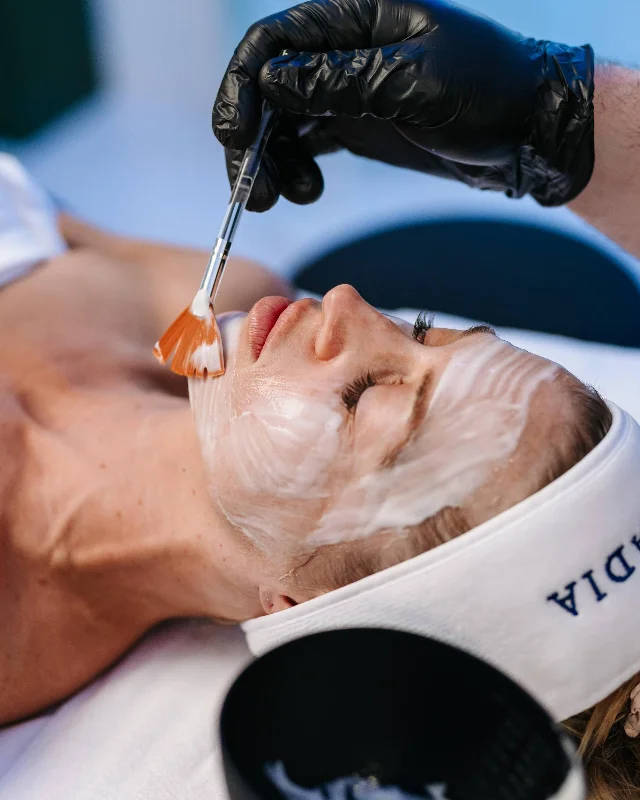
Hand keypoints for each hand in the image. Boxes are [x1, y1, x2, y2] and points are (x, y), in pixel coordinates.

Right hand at [212, 0, 593, 210]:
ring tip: (288, 196)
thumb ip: (337, 81)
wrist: (529, 131)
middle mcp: (343, 48)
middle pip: (268, 86)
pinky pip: (307, 141)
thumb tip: (270, 83)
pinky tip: (306, 191)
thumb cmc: (486, 92)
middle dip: (251, 138)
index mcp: (354, 17)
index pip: (272, 42)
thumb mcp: (411, 84)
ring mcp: (348, 87)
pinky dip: (296, 167)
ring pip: (282, 119)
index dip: (242, 87)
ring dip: (271, 160)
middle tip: (252, 190)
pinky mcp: (357, 122)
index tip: (234, 138)